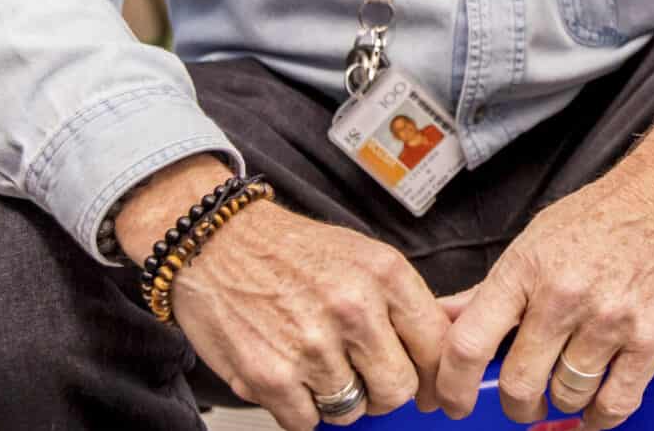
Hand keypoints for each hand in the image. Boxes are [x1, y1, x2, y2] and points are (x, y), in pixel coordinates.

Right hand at [116, 157, 444, 429]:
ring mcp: (312, 345)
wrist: (215, 241)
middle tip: (364, 378)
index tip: (430, 388)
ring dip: (337, 399)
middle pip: (399, 389)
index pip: (436, 345)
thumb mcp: (361, 256)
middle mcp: (353, 308)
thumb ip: (399, 304)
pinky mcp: (271, 375)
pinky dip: (298, 409)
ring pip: (353, 411)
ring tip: (317, 365)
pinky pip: (306, 422)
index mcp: (384, 274)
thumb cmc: (289, 252)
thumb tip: (438, 352)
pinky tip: (289, 374)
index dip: (435, 375)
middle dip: (384, 392)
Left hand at [434, 128, 653, 430]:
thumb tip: (444, 318)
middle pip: (518, 383)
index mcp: (527, 268)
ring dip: (562, 400)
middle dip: (517, 403)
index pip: (470, 343)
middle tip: (524, 398)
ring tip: (570, 381)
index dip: (453, 385)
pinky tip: (596, 404)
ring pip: (566, 397)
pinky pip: (614, 405)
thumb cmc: (608, 212)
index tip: (455, 400)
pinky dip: (599, 417)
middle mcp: (565, 296)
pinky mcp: (652, 339)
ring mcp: (610, 320)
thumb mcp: (538, 237)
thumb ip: (491, 289)